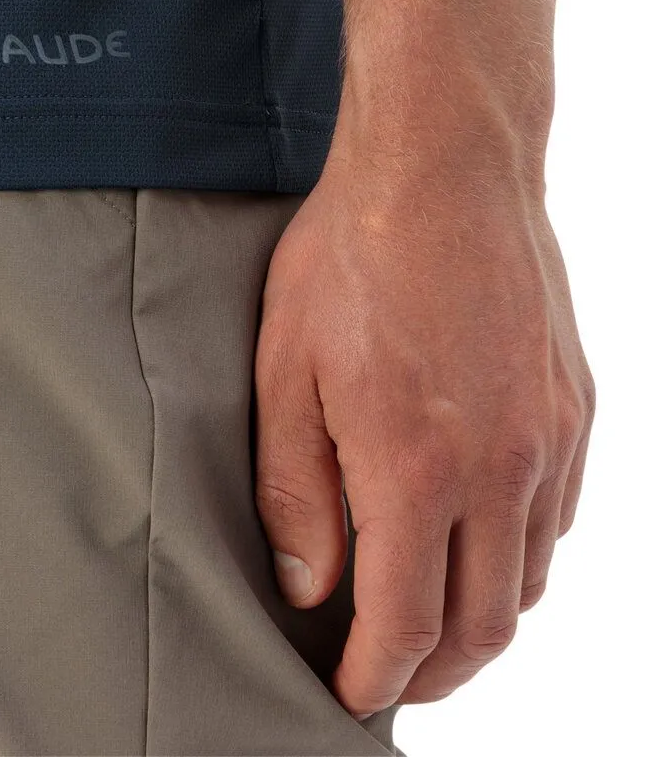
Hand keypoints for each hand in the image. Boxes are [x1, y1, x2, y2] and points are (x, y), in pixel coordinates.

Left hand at [253, 118, 593, 718]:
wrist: (443, 166)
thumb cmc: (351, 255)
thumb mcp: (286, 370)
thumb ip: (297, 492)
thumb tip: (310, 587)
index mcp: (418, 470)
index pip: (406, 624)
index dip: (376, 678)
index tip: (350, 694)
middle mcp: (501, 468)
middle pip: (485, 625)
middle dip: (435, 671)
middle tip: (390, 676)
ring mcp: (549, 438)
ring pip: (532, 578)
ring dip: (482, 619)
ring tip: (431, 617)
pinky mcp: (574, 405)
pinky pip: (560, 516)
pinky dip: (521, 553)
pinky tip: (480, 536)